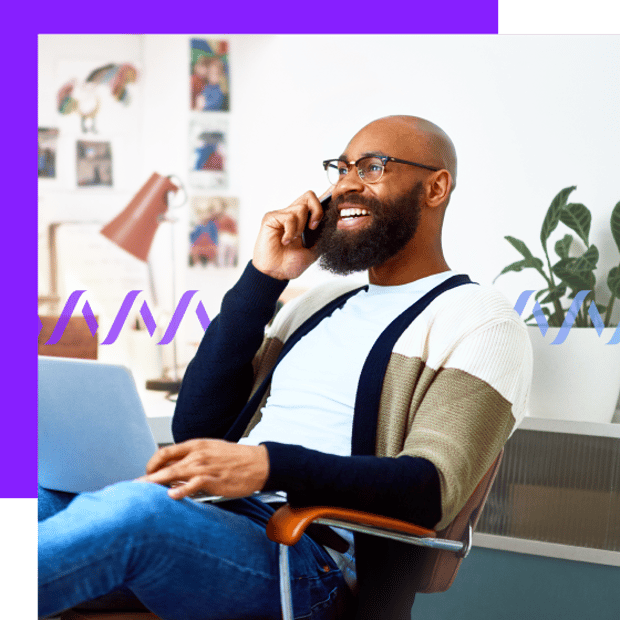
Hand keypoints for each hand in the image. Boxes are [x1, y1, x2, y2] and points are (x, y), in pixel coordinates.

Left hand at [137, 439, 269, 499]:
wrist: (260, 463)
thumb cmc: (236, 459)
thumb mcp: (212, 452)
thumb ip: (193, 459)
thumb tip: (174, 472)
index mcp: (196, 445)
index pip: (165, 452)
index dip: (151, 464)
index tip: (145, 475)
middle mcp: (198, 454)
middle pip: (165, 463)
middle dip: (146, 476)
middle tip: (133, 486)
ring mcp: (205, 466)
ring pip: (174, 473)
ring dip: (156, 483)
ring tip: (142, 491)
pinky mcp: (214, 479)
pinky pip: (193, 484)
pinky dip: (181, 490)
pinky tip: (171, 496)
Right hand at [252, 190, 329, 280]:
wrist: (276, 274)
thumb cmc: (290, 264)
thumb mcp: (314, 250)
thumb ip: (322, 237)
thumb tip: (334, 224)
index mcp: (302, 221)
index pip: (314, 202)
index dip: (324, 202)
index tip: (329, 214)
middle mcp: (292, 215)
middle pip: (309, 196)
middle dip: (317, 211)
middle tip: (313, 228)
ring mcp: (281, 215)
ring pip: (301, 208)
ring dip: (301, 227)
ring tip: (293, 240)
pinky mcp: (271, 218)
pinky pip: (288, 217)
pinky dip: (290, 232)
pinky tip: (285, 241)